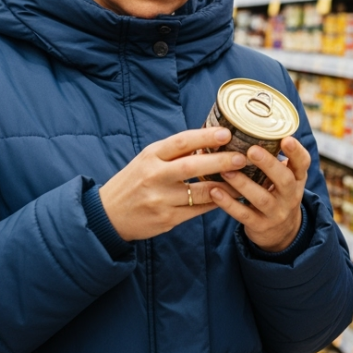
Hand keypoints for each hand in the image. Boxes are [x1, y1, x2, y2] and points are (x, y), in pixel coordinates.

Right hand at [98, 127, 245, 240]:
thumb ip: (174, 152)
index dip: (204, 137)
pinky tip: (228, 197)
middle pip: (192, 166)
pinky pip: (197, 210)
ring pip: (199, 192)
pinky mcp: (167, 219)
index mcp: (150, 156)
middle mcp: (154, 176)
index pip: (180, 142)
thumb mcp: (147, 159)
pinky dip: (215, 203)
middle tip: (242, 158)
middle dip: (220, 161)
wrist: (108, 215)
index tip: (226, 133)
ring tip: (244, 179)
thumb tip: (210, 138)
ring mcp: (160, 199)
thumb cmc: (134, 181)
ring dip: (225, 186)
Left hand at [211, 136, 309, 252]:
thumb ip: (274, 158)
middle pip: (284, 180)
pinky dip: (228, 204)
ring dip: (243, 184)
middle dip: (269, 165)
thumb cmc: (276, 194)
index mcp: (297, 179)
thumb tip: (248, 125)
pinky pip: (243, 215)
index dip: (296, 151)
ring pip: (262, 198)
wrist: (281, 232)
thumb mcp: (284, 178)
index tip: (286, 138)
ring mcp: (276, 213)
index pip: (303, 163)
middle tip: (252, 150)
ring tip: (226, 170)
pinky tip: (214, 191)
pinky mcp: (260, 226)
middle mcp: (290, 196)